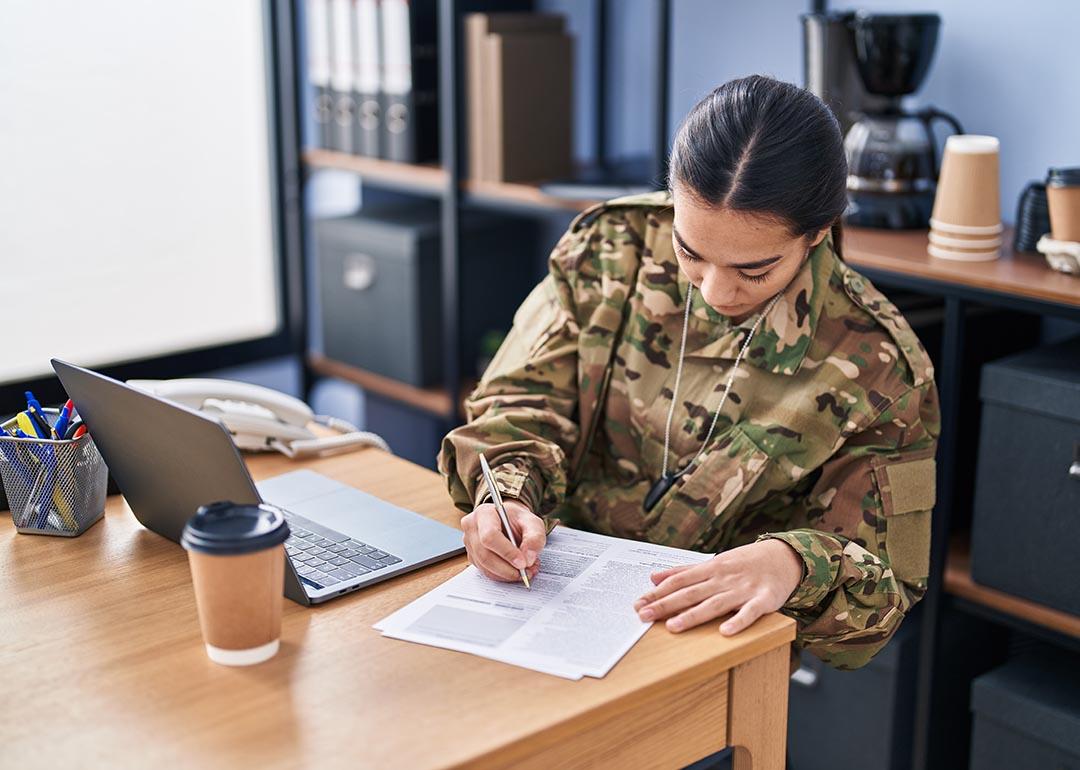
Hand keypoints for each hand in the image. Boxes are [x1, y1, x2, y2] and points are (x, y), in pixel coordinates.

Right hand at [461, 499, 545, 582]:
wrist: (509, 522)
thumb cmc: (518, 520)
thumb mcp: (533, 522)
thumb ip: (535, 538)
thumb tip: (528, 559)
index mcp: (484, 514)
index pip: (490, 536)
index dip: (507, 552)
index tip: (523, 563)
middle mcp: (472, 528)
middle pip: (485, 555)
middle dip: (508, 568)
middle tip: (527, 571)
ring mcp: (470, 544)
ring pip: (485, 567)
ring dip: (507, 574)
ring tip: (525, 572)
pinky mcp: (473, 557)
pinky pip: (486, 572)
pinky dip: (503, 576)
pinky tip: (516, 571)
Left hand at [633, 539, 803, 635]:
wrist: (782, 557)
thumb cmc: (743, 563)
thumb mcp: (712, 563)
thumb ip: (683, 571)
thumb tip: (654, 577)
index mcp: (710, 569)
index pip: (678, 581)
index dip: (657, 593)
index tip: (638, 603)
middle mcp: (723, 579)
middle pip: (691, 593)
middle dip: (666, 605)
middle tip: (644, 615)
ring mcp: (743, 589)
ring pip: (714, 604)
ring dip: (693, 615)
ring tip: (673, 626)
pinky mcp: (764, 600)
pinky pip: (750, 612)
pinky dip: (738, 622)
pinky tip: (725, 632)